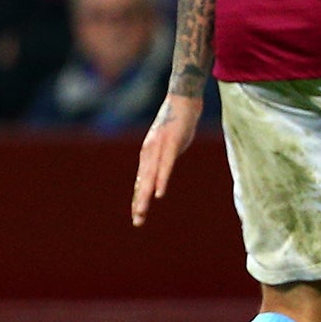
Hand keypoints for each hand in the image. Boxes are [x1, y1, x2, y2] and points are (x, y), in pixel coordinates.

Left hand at [132, 91, 202, 226]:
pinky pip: (166, 166)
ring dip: (146, 196)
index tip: (137, 216)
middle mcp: (149, 152)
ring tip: (142, 212)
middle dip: (139, 203)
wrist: (183, 100)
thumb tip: (163, 173)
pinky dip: (161, 180)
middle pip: (143, 182)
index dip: (139, 199)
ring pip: (151, 177)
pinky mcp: (171, 143)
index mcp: (148, 155)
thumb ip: (165, 161)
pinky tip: (159, 193)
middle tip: (137, 221)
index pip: (142, 181)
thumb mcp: (170, 147)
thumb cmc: (178, 124)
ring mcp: (159, 147)